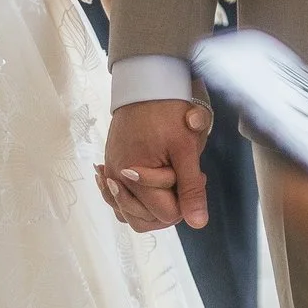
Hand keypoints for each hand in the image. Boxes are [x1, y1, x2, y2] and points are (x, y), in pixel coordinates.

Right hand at [99, 99, 210, 231]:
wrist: (144, 83)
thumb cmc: (167, 111)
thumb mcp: (186, 148)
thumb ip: (190, 188)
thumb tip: (198, 223)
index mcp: (135, 179)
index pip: (166, 214)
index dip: (186, 199)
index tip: (196, 174)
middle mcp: (116, 180)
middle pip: (146, 220)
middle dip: (169, 205)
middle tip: (185, 175)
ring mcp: (110, 173)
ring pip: (130, 213)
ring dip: (152, 204)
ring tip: (169, 177)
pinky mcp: (109, 165)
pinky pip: (118, 197)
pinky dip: (133, 198)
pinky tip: (148, 184)